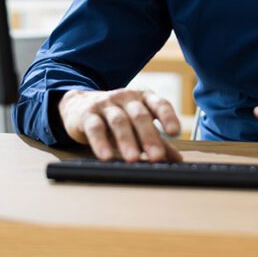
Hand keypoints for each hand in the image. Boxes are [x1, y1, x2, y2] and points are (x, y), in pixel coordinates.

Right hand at [58, 88, 182, 162]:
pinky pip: (95, 128)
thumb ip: (157, 139)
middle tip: (157, 156)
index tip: (175, 132)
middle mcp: (126, 97)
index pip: (159, 104)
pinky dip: (100, 142)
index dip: (168, 116)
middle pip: (139, 115)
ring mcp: (106, 104)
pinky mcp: (87, 114)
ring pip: (118, 121)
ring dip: (127, 140)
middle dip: (149, 136)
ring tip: (133, 159)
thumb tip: (178, 159)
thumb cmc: (116, 116)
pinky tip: (106, 156)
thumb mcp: (137, 125)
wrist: (79, 105)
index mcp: (143, 98)